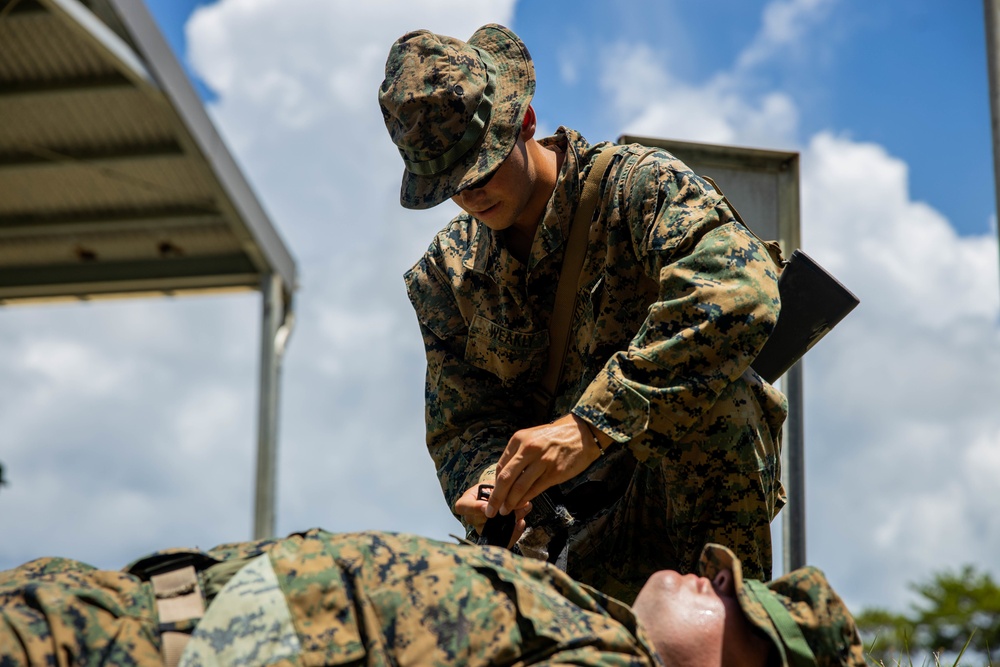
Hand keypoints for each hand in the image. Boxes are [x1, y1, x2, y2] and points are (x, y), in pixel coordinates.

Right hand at [453, 484, 531, 547]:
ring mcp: (481, 528)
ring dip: (510, 522)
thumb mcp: (493, 485)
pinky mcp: (492, 536)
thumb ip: (500, 491)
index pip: (463, 507)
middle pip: (480, 521)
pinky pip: (501, 540)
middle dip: (499, 515)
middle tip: (514, 508)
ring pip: (493, 530)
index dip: (474, 508)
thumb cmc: (491, 489)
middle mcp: (471, 518)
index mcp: (466, 502)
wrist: (496, 496)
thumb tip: (514, 498)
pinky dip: (513, 532)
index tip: (486, 507)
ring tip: (521, 514)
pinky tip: (521, 524)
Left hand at [485, 414, 603, 518]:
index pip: (501, 466)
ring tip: (505, 511)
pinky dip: (525, 500)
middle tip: (490, 510)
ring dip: (510, 502)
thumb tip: (505, 477)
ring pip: (519, 487)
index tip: (492, 495)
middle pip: (506, 478)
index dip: (495, 484)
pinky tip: (521, 505)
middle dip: (496, 497)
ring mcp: (542, 462)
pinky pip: (535, 490)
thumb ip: (518, 454)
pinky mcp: (554, 473)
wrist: (581, 433)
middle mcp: (528, 450)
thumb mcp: (532, 437)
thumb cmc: (554, 436)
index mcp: (519, 439)